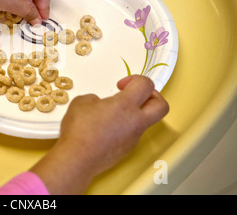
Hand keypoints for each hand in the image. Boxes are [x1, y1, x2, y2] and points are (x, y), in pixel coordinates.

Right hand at [30, 75, 168, 193]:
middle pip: (161, 106)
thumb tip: (98, 104)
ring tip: (114, 113)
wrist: (77, 158)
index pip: (146, 85)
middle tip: (136, 95)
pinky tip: (107, 128)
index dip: (135, 79)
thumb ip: (95, 99)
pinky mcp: (127, 149)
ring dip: (136, 113)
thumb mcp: (82, 102)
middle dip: (153, 96)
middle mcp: (135, 122)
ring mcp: (133, 137)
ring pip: (146, 121)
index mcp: (125, 105)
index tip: (122, 84)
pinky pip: (133, 133)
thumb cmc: (79, 131)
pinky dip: (125, 127)